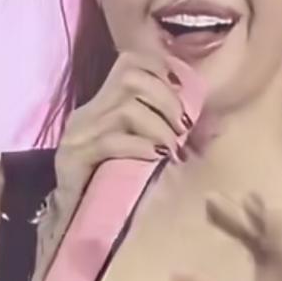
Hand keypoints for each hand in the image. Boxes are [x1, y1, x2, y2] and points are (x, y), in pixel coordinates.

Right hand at [51, 52, 191, 219]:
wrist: (71, 218)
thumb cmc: (110, 183)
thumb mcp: (138, 149)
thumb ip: (162, 130)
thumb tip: (211, 126)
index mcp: (102, 103)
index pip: (129, 62)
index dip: (160, 69)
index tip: (182, 92)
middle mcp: (88, 112)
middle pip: (131, 79)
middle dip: (167, 100)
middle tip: (183, 128)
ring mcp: (78, 134)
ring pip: (125, 110)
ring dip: (159, 128)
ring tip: (171, 149)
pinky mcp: (74, 158)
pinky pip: (110, 143)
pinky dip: (139, 147)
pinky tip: (154, 157)